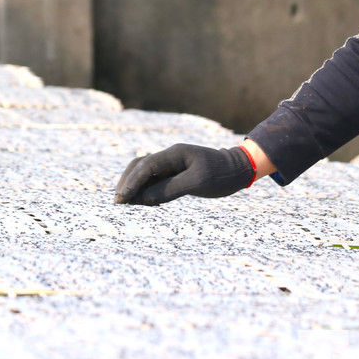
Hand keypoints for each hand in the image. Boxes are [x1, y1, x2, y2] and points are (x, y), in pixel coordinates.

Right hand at [114, 143, 254, 205]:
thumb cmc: (222, 174)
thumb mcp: (198, 182)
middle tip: (119, 203)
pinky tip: (142, 203)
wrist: (239, 169)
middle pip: (140, 166)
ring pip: (145, 173)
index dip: (132, 182)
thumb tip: (145, 198)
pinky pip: (154, 181)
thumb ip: (171, 189)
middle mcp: (170, 157)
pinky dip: (145, 191)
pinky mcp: (175, 174)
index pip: (146, 166)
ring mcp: (172, 165)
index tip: (122, 198)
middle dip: (127, 183)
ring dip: (134, 187)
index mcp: (175, 153)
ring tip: (126, 204)